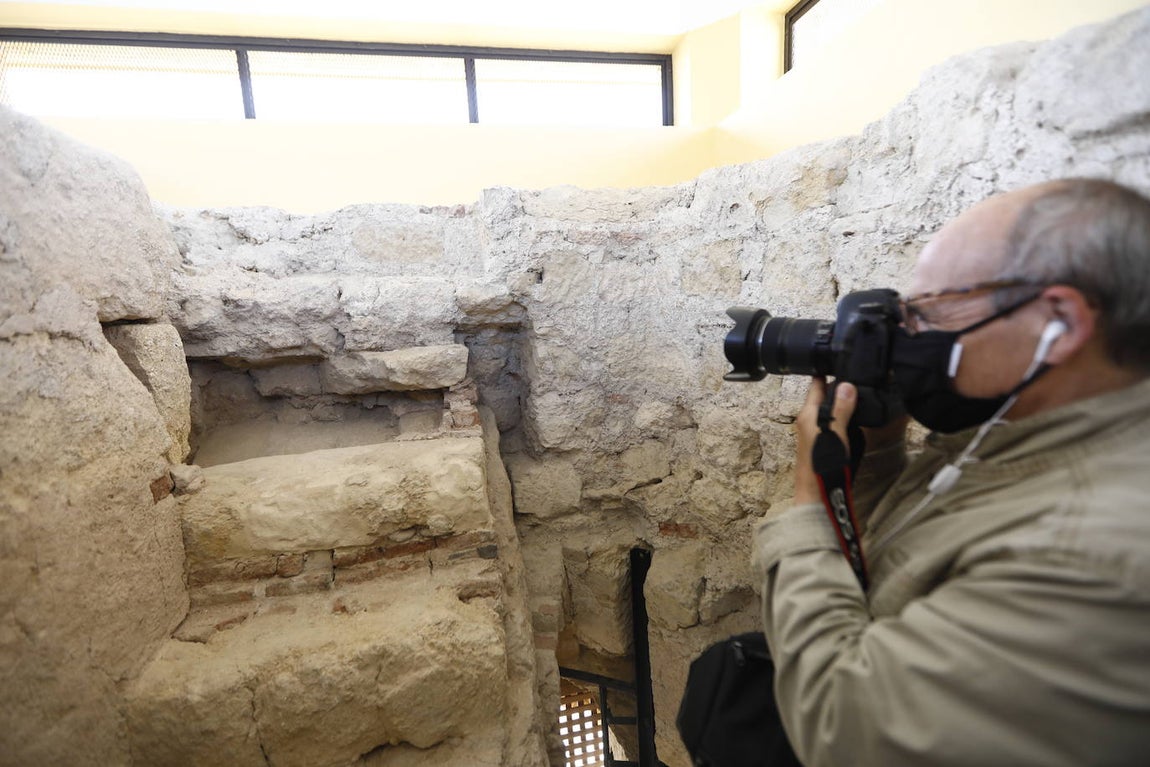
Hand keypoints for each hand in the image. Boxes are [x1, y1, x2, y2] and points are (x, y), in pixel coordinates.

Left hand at [793, 378, 856, 504]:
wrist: (818, 496)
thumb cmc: (823, 466)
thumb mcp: (835, 434)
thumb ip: (840, 410)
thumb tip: (847, 384)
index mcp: (807, 415)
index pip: (816, 385)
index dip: (826, 370)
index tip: (838, 354)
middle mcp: (809, 421)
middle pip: (824, 396)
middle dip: (839, 383)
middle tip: (859, 368)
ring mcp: (817, 434)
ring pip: (830, 409)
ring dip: (843, 400)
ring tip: (862, 387)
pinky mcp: (826, 444)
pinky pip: (836, 422)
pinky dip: (846, 415)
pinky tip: (859, 414)